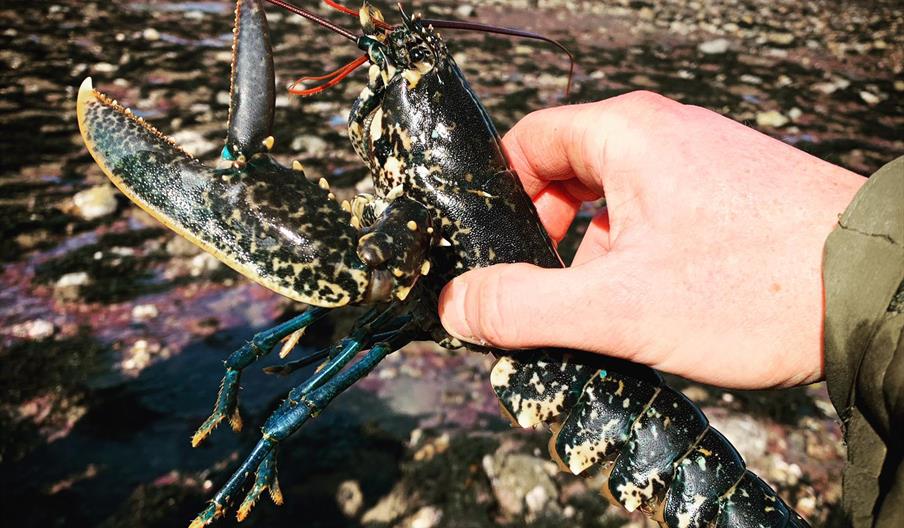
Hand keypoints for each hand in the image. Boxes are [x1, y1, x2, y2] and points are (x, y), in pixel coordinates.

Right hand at [438, 91, 865, 388]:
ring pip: (614, 201)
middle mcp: (666, 134)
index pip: (529, 140)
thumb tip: (458, 307)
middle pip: (568, 172)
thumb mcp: (618, 306)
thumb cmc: (759, 284)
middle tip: (542, 287)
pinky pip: (657, 217)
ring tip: (603, 307)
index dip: (499, 194)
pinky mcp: (730, 196)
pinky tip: (653, 305)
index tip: (492, 246)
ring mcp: (703, 162)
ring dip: (592, 253)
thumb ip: (523, 307)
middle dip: (545, 233)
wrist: (876, 291)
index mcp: (629, 133)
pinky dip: (637, 257)